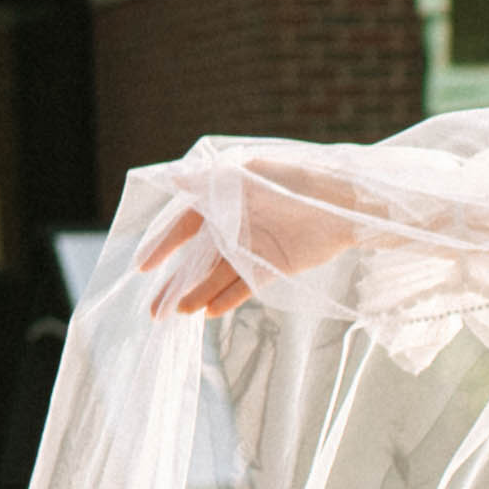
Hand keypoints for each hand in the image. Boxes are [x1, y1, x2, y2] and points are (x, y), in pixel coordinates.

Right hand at [140, 170, 350, 317]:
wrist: (346, 203)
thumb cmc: (299, 180)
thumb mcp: (253, 175)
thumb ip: (214, 182)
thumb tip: (175, 178)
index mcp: (224, 201)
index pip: (185, 226)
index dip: (163, 245)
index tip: (142, 266)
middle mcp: (234, 228)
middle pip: (196, 259)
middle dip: (174, 283)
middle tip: (153, 310)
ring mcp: (252, 249)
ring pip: (217, 277)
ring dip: (197, 294)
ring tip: (178, 314)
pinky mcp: (272, 267)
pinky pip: (244, 286)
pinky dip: (227, 299)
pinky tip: (208, 312)